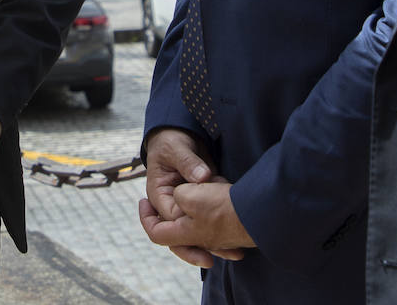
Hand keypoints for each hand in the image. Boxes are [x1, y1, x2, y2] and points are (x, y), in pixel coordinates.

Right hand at [140, 129, 244, 266]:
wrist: (180, 137)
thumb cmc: (173, 142)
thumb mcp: (177, 149)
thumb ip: (188, 163)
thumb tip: (202, 178)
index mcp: (158, 195)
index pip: (170, 216)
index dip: (185, 223)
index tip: (203, 227)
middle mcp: (171, 206)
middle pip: (177, 237)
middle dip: (194, 250)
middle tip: (210, 260)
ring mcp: (186, 209)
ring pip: (195, 235)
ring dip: (212, 246)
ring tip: (233, 254)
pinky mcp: (200, 206)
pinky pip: (207, 224)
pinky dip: (221, 233)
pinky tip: (238, 241)